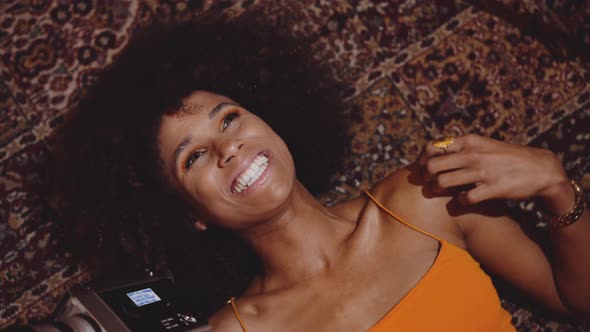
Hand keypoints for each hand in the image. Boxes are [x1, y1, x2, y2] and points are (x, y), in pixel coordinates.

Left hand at [417, 134, 571, 212]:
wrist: (540, 169)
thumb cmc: (506, 158)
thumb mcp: (483, 145)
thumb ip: (461, 148)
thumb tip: (434, 153)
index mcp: (469, 141)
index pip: (432, 147)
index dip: (422, 160)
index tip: (423, 168)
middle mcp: (473, 154)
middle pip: (431, 166)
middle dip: (426, 177)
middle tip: (430, 183)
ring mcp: (482, 171)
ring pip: (442, 182)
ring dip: (438, 190)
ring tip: (444, 192)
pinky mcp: (492, 188)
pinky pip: (464, 199)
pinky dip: (459, 202)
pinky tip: (463, 200)